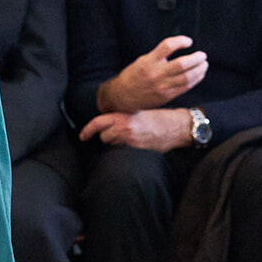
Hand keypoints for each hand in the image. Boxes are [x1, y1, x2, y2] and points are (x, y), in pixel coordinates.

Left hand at [79, 108, 194, 150]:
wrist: (178, 127)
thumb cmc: (160, 117)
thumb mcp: (139, 112)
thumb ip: (124, 117)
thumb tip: (110, 124)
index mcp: (125, 116)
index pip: (99, 123)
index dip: (88, 130)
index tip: (82, 136)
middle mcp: (126, 128)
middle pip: (104, 136)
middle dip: (107, 135)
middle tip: (117, 131)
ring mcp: (132, 140)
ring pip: (113, 143)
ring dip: (116, 140)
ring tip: (129, 134)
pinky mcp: (139, 148)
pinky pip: (124, 148)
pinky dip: (126, 145)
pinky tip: (136, 140)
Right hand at [96, 38, 207, 112]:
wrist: (123, 96)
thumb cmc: (134, 76)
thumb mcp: (143, 61)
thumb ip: (159, 56)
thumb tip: (178, 48)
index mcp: (149, 61)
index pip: (168, 46)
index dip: (181, 41)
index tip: (188, 41)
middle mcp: (156, 73)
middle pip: (182, 64)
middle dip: (197, 58)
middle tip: (202, 55)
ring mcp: (162, 86)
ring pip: (188, 77)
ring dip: (200, 69)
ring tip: (204, 64)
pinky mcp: (167, 95)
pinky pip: (186, 87)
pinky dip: (196, 79)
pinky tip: (199, 75)